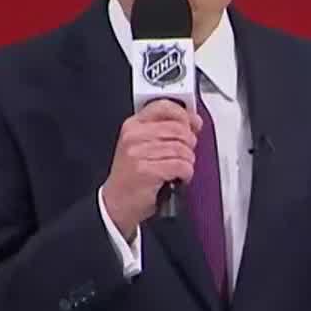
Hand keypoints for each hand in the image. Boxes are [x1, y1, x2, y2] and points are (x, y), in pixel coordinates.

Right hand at [99, 100, 201, 239]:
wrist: (116, 203)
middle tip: (185, 154)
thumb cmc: (132, 175)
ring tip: (179, 168)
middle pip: (178, 129)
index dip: (184, 115)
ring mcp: (138, 153)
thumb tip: (193, 120)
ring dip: (188, 161)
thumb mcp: (143, 145)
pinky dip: (186, 173)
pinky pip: (181, 165)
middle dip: (189, 143)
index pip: (164, 106)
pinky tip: (178, 177)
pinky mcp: (145, 171)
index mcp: (133, 125)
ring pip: (182, 149)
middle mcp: (133, 136)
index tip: (193, 124)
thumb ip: (166, 130)